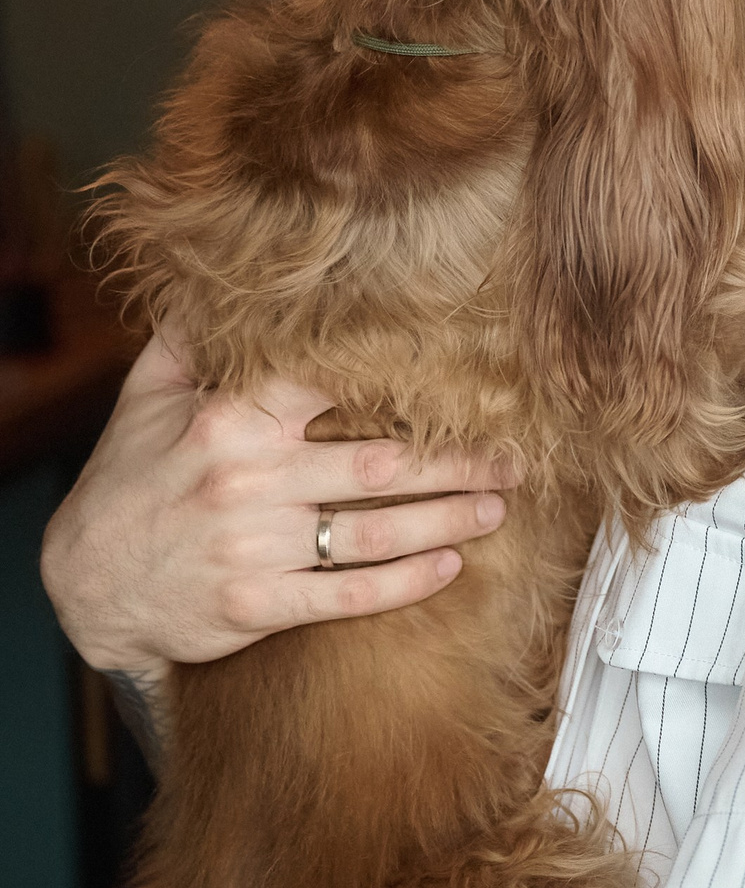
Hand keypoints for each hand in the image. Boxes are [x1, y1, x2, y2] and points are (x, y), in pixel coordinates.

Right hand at [41, 330, 510, 677]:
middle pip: (378, 463)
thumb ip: (191, 343)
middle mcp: (248, 481)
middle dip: (456, 458)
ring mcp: (255, 548)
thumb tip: (219, 281)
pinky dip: (405, 584)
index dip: (402, 377)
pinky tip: (449, 567)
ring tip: (497, 506)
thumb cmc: (126, 484)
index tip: (464, 372)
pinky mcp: (258, 606)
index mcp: (229, 420)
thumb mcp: (146, 403)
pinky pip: (347, 596)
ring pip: (374, 531)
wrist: (86, 585)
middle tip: (514, 453)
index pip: (330, 385)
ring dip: (447, 518)